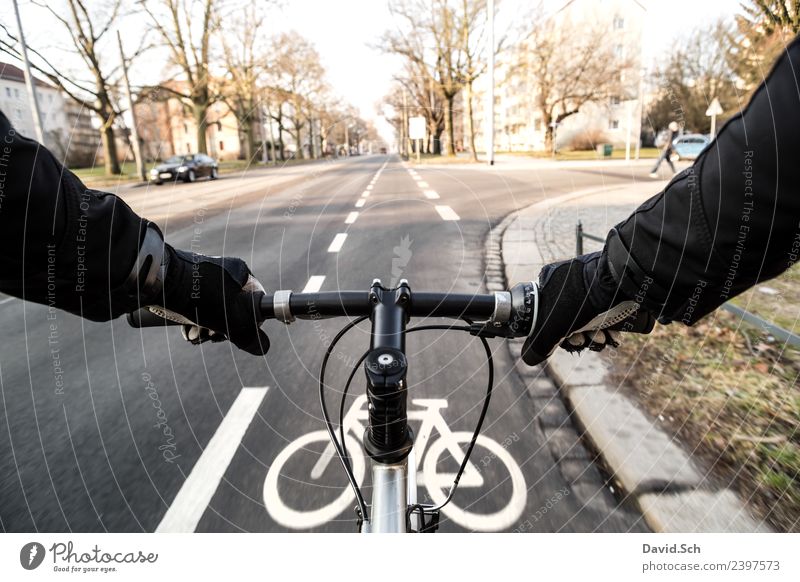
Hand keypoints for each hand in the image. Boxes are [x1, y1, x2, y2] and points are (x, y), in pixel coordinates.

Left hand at [157, 246, 269, 354]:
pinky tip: (186, 330)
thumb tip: (263, 348)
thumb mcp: (230, 320)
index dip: (250, 323)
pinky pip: (196, 306)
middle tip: (211, 337)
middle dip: (221, 330)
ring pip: (213, 311)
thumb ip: (249, 336)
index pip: (257, 302)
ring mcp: (204, 277)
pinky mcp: (185, 283)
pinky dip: (193, 320)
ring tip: (194, 336)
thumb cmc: (199, 297)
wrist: (157, 280)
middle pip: (233, 310)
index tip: (236, 334)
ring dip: (205, 329)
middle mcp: (224, 272)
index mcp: (241, 273)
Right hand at [521, 251, 653, 365]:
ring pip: (590, 318)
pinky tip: (614, 335)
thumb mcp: (552, 327)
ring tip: (603, 338)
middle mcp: (568, 281)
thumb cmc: (581, 300)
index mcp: (549, 282)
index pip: (547, 316)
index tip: (568, 341)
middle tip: (587, 341)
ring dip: (596, 336)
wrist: (620, 281)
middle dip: (580, 337)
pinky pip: (606, 311)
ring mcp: (591, 283)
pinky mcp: (611, 287)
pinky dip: (610, 327)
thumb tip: (529, 358)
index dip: (557, 335)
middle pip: (569, 320)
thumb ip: (538, 345)